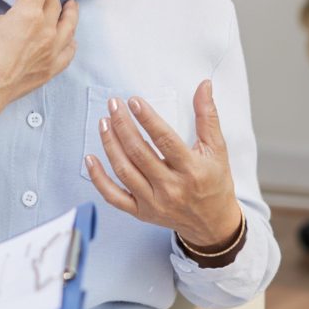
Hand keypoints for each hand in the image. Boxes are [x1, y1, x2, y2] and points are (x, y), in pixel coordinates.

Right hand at [0, 0, 78, 128]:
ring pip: (69, 24)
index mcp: (27, 15)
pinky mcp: (52, 68)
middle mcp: (46, 31)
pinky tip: (68, 37)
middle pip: (53, 2)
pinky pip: (70, 50)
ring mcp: (52, 51)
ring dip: (68, 12)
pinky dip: (71, 40)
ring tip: (69, 5)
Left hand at [84, 80, 239, 249]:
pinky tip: (90, 158)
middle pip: (139, 153)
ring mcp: (153, 202)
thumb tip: (204, 85)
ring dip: (110, 145)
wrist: (212, 224)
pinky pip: (114, 196)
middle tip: (113, 105)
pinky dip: (98, 178)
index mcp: (192, 169)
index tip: (133, 101)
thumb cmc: (215, 182)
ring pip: (124, 171)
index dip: (147, 119)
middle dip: (123, 125)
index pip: (165, 140)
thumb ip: (208, 117)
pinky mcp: (141, 212)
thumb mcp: (217, 149)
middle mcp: (171, 187)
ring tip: (103, 122)